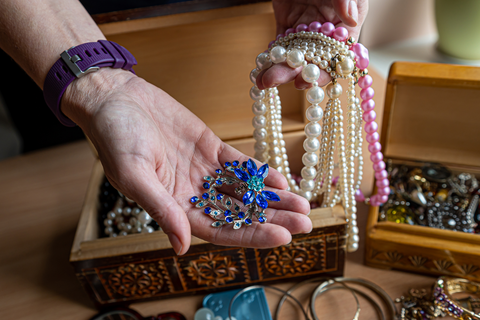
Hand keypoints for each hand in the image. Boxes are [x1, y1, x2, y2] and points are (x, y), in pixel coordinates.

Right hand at [62, 68, 311, 254]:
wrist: (116, 98)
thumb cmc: (114, 138)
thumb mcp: (133, 175)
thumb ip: (160, 209)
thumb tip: (181, 247)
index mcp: (174, 208)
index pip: (219, 230)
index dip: (251, 235)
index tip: (282, 237)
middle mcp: (192, 194)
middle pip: (239, 213)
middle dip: (272, 219)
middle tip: (305, 223)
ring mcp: (204, 171)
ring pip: (244, 190)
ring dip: (272, 198)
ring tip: (301, 204)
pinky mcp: (210, 148)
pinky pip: (239, 164)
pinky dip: (260, 173)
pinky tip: (281, 179)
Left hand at [256, 0, 368, 89]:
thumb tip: (351, 19)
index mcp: (346, 25)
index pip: (336, 57)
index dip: (322, 72)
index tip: (304, 81)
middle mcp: (325, 32)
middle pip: (311, 60)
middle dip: (293, 73)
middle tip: (274, 81)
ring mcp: (305, 29)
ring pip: (293, 56)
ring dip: (278, 68)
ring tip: (262, 80)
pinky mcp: (287, 24)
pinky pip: (279, 44)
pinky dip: (270, 55)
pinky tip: (261, 66)